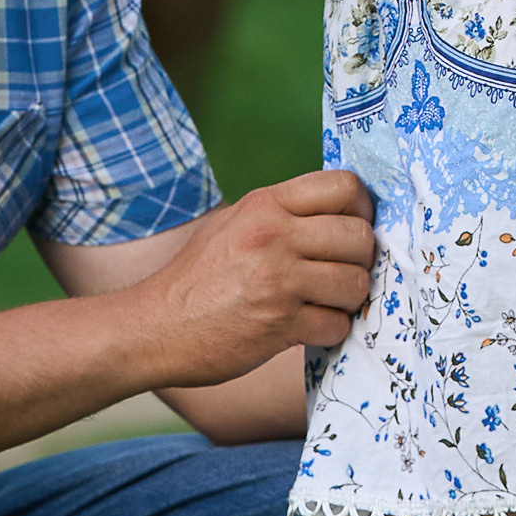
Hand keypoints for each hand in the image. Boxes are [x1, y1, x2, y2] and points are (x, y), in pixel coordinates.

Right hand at [134, 170, 376, 387]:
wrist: (154, 327)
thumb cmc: (195, 278)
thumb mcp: (232, 224)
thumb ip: (280, 214)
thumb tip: (337, 214)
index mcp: (265, 204)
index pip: (344, 186)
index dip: (362, 209)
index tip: (355, 228)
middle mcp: (273, 235)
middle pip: (359, 235)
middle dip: (361, 258)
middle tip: (344, 272)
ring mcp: (278, 280)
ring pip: (355, 282)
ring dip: (350, 297)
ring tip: (329, 301)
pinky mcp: (280, 324)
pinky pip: (336, 324)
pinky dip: (332, 329)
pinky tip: (311, 326)